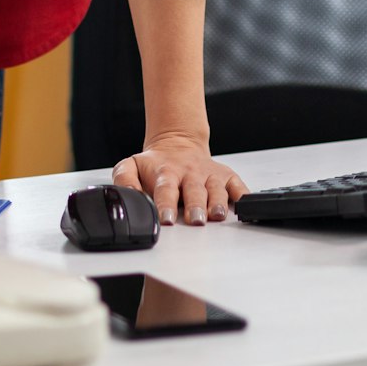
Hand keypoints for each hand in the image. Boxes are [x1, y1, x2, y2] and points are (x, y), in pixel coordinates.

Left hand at [114, 131, 247, 225]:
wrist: (177, 144)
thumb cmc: (156, 164)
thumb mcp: (132, 166)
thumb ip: (124, 180)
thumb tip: (124, 196)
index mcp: (167, 173)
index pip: (166, 190)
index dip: (166, 205)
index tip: (166, 219)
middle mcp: (190, 173)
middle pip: (194, 191)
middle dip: (196, 206)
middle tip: (196, 221)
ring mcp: (209, 174)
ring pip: (216, 190)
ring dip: (217, 203)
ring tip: (216, 215)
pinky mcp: (226, 176)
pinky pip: (237, 186)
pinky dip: (241, 195)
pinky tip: (242, 204)